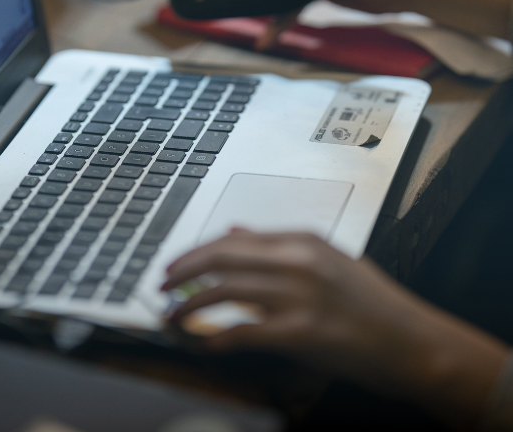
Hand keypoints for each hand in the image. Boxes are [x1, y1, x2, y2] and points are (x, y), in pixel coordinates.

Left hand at [163, 230, 508, 429]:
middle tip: (161, 284)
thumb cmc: (370, 302)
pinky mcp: (302, 332)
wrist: (412, 341)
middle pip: (220, 257)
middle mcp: (296, 260)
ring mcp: (299, 295)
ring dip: (189, 305)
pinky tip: (204, 342)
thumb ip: (277, 244)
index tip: (176, 265)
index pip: (231, 239)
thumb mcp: (326, 258)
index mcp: (301, 240)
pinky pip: (244, 332)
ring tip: (172, 315)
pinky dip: (217, 337)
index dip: (195, 253)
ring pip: (224, 291)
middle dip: (182, 271)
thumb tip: (234, 231)